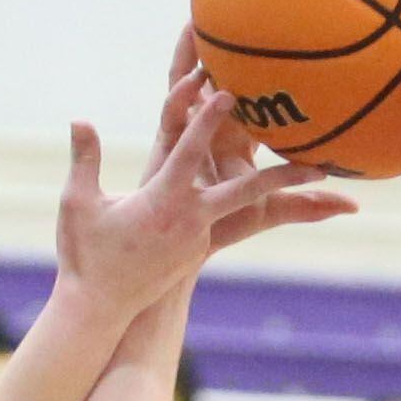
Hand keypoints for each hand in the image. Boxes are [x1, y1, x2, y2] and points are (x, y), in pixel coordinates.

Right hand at [53, 67, 347, 321]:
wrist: (99, 308)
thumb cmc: (86, 256)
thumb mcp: (78, 205)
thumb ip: (85, 159)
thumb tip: (79, 118)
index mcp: (162, 201)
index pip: (189, 151)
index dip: (206, 120)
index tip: (227, 92)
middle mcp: (189, 219)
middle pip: (245, 191)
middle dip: (284, 177)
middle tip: (322, 166)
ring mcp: (197, 236)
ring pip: (245, 205)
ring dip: (282, 192)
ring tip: (321, 180)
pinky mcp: (196, 249)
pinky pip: (229, 219)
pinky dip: (253, 206)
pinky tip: (270, 190)